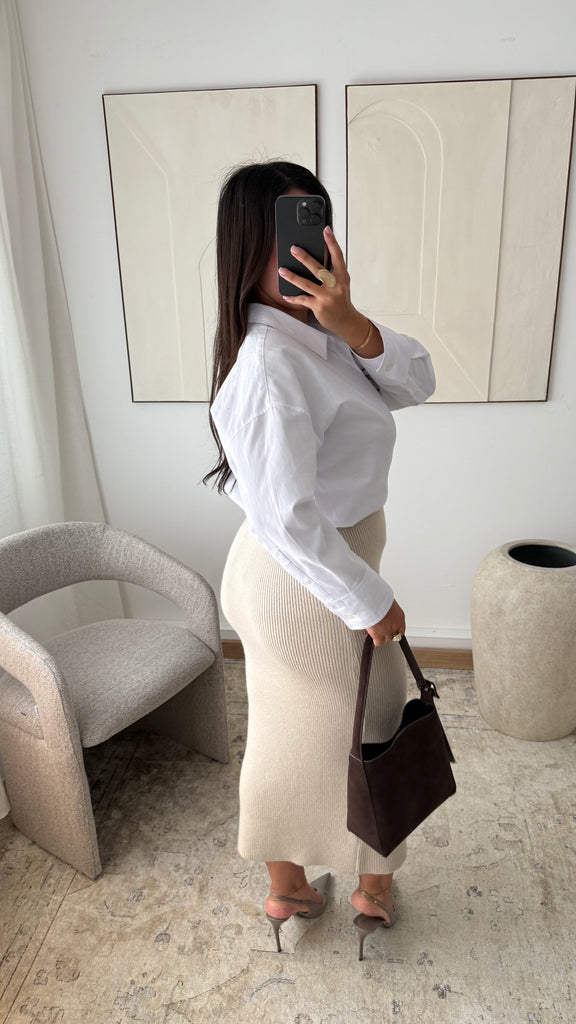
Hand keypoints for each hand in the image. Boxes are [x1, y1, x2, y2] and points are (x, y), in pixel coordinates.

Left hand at [278, 227, 381, 353]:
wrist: (346, 321)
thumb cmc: (341, 298)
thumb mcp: (341, 283)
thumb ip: (332, 271)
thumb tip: (315, 257)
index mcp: (343, 276)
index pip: (338, 256)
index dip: (332, 242)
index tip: (326, 229)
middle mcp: (336, 286)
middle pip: (318, 269)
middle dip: (305, 258)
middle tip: (293, 248)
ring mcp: (327, 297)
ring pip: (306, 284)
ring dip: (292, 277)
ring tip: (282, 270)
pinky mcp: (319, 307)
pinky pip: (303, 300)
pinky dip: (293, 298)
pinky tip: (285, 295)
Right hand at [365, 600, 405, 646]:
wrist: (372, 601)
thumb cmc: (379, 598)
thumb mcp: (388, 603)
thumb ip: (389, 610)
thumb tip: (386, 610)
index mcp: (400, 616)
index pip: (401, 629)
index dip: (395, 631)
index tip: (391, 630)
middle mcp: (395, 625)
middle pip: (394, 635)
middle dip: (388, 633)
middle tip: (382, 630)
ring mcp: (388, 631)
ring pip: (387, 639)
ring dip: (382, 636)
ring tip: (376, 632)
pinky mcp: (379, 635)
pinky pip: (378, 642)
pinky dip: (376, 641)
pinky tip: (373, 637)